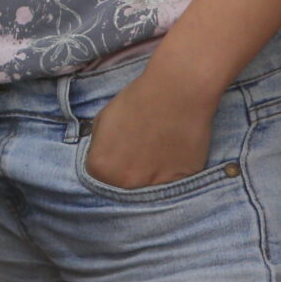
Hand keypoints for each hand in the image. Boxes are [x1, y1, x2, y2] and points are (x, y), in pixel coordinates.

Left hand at [83, 69, 221, 190]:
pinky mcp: (182, 184)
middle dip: (126, 171)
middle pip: (121, 186)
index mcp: (102, 168)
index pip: (98, 175)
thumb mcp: (101, 121)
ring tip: (154, 152)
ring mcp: (155, 187)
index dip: (107, 160)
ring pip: (147, 188)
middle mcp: (126, 183)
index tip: (116, 150)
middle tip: (136, 152)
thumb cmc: (136, 101)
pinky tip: (170, 155)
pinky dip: (169, 174)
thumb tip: (103, 157)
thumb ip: (99, 146)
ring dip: (148, 175)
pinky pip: (171, 186)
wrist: (176, 94)